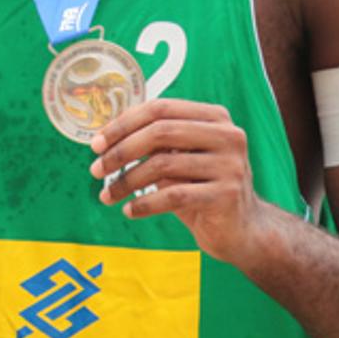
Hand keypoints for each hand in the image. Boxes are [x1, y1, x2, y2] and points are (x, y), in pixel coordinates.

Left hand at [89, 98, 273, 270]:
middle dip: (120, 151)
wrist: (242, 229)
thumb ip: (154, 142)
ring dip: (126, 181)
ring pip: (163, 166)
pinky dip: (145, 203)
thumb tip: (104, 138)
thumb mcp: (179, 159)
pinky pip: (173, 196)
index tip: (96, 144)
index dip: (123, 124)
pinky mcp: (226, 195)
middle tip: (96, 170)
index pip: (160, 108)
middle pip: (160, 132)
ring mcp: (230, 165)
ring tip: (108, 196)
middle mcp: (227, 136)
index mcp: (214, 117)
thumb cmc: (201, 188)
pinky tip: (130, 210)